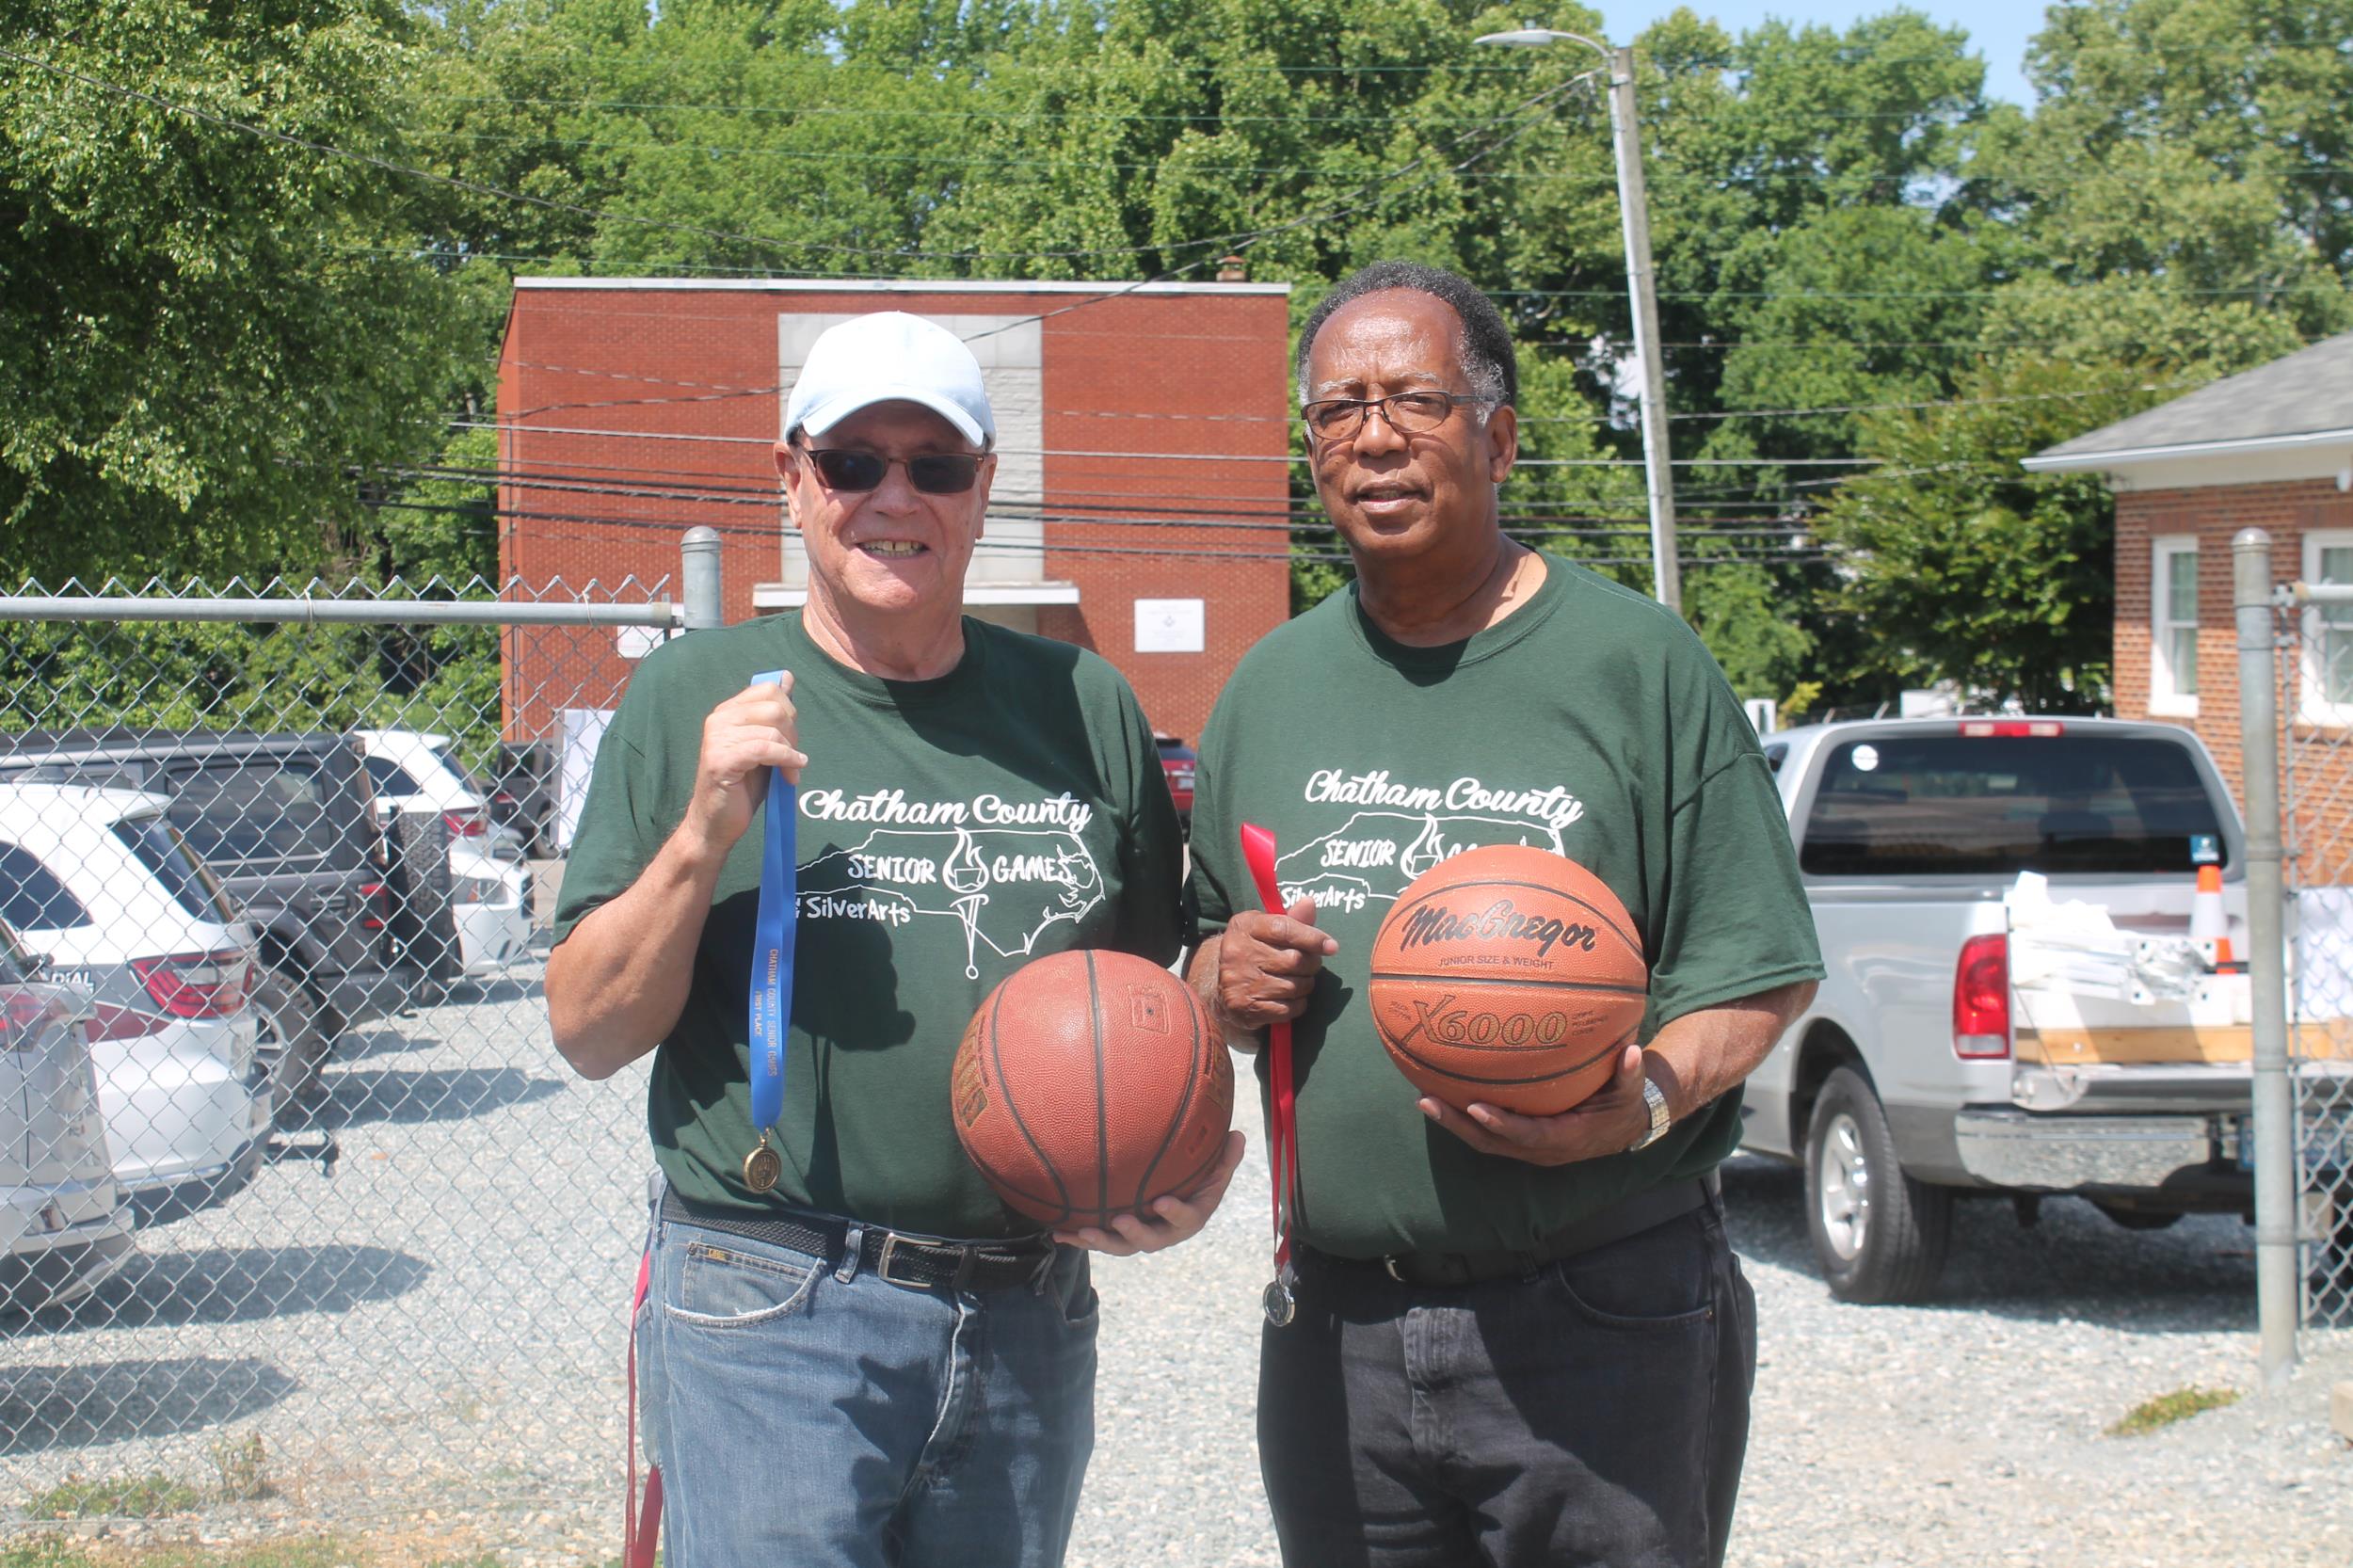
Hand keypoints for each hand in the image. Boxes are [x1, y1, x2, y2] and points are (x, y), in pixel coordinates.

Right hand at [681, 677, 807, 856]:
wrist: (715, 823)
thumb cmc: (741, 786)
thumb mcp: (762, 745)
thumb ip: (773, 715)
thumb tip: (787, 678)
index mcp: (728, 711)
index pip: (769, 689)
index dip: (789, 712)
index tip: (791, 738)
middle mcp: (719, 719)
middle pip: (775, 707)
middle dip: (792, 733)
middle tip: (792, 758)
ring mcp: (717, 739)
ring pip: (772, 729)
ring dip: (790, 754)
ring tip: (789, 773)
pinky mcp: (721, 760)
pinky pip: (764, 749)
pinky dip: (785, 760)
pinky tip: (791, 773)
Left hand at [1053, 1132, 1245, 1254]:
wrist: (1176, 1199)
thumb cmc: (1197, 1182)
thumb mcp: (1216, 1171)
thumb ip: (1225, 1158)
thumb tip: (1239, 1134)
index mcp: (1190, 1217)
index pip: (1186, 1219)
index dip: (1174, 1213)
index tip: (1162, 1201)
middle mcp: (1165, 1232)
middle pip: (1150, 1240)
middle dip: (1134, 1233)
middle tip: (1120, 1220)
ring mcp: (1140, 1236)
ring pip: (1121, 1246)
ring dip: (1101, 1241)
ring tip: (1083, 1232)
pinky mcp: (1119, 1236)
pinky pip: (1099, 1239)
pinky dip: (1078, 1238)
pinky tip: (1057, 1232)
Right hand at [1213, 898, 1335, 1033]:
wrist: (1223, 986)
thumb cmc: (1255, 952)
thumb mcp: (1268, 930)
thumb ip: (1292, 919)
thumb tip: (1310, 903)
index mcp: (1244, 926)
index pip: (1284, 929)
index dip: (1312, 938)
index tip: (1332, 946)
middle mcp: (1237, 952)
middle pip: (1294, 960)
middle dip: (1311, 964)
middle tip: (1311, 965)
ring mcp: (1238, 981)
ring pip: (1293, 986)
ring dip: (1305, 986)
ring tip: (1299, 981)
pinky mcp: (1243, 1007)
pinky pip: (1287, 1008)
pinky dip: (1297, 1005)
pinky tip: (1289, 998)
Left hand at [1418, 1044, 1653, 1166]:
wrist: (1623, 1129)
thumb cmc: (1624, 1105)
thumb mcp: (1631, 1091)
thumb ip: (1630, 1075)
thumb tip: (1632, 1052)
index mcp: (1566, 1139)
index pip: (1528, 1136)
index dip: (1502, 1125)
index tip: (1477, 1108)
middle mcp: (1542, 1150)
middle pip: (1492, 1143)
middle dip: (1458, 1125)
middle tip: (1427, 1101)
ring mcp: (1529, 1148)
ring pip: (1484, 1141)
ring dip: (1453, 1123)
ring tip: (1424, 1098)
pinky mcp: (1521, 1141)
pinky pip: (1488, 1133)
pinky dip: (1464, 1118)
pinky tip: (1443, 1094)